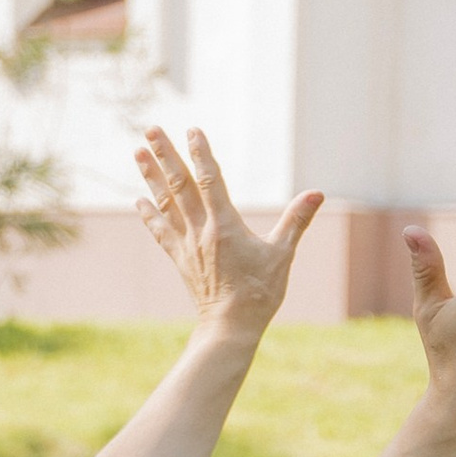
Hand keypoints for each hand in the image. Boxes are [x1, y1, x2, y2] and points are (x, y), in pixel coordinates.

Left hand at [133, 128, 319, 345]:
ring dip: (151, 176)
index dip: (201, 154)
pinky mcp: (180, 259)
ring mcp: (187, 245)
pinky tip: (138, 199)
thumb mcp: (282, 255)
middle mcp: (201, 231)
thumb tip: (317, 193)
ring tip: (138, 151)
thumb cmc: (260, 292)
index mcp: (225, 225)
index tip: (192, 130)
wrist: (231, 327)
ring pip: (166, 203)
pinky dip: (149, 214)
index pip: (210, 181)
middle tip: (151, 129)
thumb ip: (296, 221)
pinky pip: (161, 232)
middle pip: (179, 185)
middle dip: (166, 155)